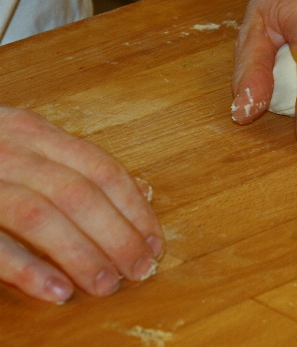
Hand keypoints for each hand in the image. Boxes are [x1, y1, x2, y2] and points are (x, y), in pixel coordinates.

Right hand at [0, 107, 163, 302]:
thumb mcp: (26, 146)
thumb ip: (77, 166)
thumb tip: (144, 190)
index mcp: (32, 132)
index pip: (101, 169)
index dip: (135, 209)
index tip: (155, 241)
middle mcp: (8, 150)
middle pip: (79, 194)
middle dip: (118, 236)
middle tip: (140, 270)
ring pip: (41, 216)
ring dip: (82, 255)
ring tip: (106, 285)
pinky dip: (27, 269)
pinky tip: (57, 292)